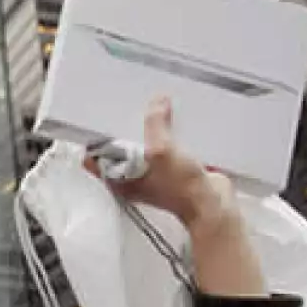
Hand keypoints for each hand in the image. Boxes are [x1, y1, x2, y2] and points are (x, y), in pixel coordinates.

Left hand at [85, 96, 235, 230]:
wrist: (210, 204)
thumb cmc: (182, 189)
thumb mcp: (162, 150)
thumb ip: (155, 123)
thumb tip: (157, 102)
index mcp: (119, 179)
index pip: (95, 157)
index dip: (97, 138)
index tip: (103, 120)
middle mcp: (131, 178)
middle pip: (120, 147)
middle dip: (125, 128)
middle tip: (129, 109)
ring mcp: (150, 174)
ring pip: (142, 146)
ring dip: (148, 131)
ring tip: (151, 111)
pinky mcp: (168, 170)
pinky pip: (161, 148)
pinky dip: (165, 136)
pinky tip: (170, 123)